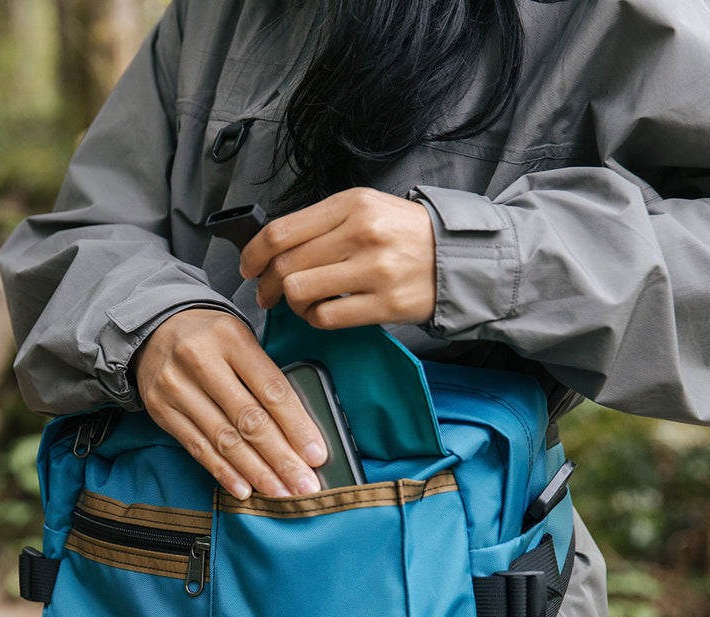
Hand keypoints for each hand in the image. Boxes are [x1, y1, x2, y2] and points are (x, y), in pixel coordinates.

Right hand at [129, 308, 326, 499]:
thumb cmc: (211, 338)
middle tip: (304, 484)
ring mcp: (176, 387)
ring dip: (256, 471)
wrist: (153, 329)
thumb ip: (265, 377)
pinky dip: (223, 471)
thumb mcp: (241, 340)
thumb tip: (299, 433)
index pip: (272, 390)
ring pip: (224, 439)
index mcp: (231, 338)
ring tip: (280, 492)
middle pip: (249, 419)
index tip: (316, 454)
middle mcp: (200, 361)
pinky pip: (197, 448)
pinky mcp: (161, 410)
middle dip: (281, 458)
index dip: (297, 426)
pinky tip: (244, 488)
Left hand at [239, 187, 436, 328]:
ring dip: (290, 302)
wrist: (461, 257)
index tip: (247, 266)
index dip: (253, 253)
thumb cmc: (406, 234)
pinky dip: (314, 318)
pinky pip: (326, 317)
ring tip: (298, 302)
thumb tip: (273, 246)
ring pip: (300, 291)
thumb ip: (322, 222)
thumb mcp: (367, 208)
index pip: (281, 231)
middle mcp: (362, 234)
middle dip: (265, 283)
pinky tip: (320, 311)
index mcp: (352, 205)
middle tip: (265, 292)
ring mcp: (375, 270)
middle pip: (286, 264)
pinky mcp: (385, 304)